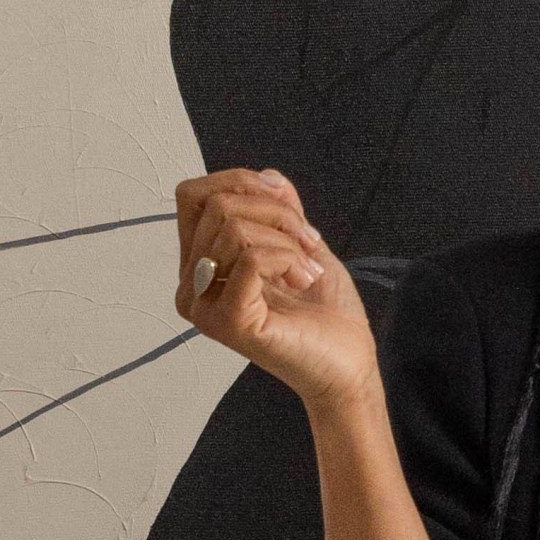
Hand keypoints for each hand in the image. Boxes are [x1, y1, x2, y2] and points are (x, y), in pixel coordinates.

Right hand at [174, 167, 373, 405]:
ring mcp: (205, 307)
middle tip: (308, 246)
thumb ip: (279, 208)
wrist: (348, 364)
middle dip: (276, 213)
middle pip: (216, 205)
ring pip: (232, 228)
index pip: (193, 195)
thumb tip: (266, 176)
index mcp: (198, 265)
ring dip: (287, 240)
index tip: (286, 205)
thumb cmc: (325, 314)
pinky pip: (251, 258)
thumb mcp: (301, 242)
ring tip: (305, 270)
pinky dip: (288, 259)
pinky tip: (302, 281)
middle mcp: (190, 287)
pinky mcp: (229, 323)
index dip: (240, 183)